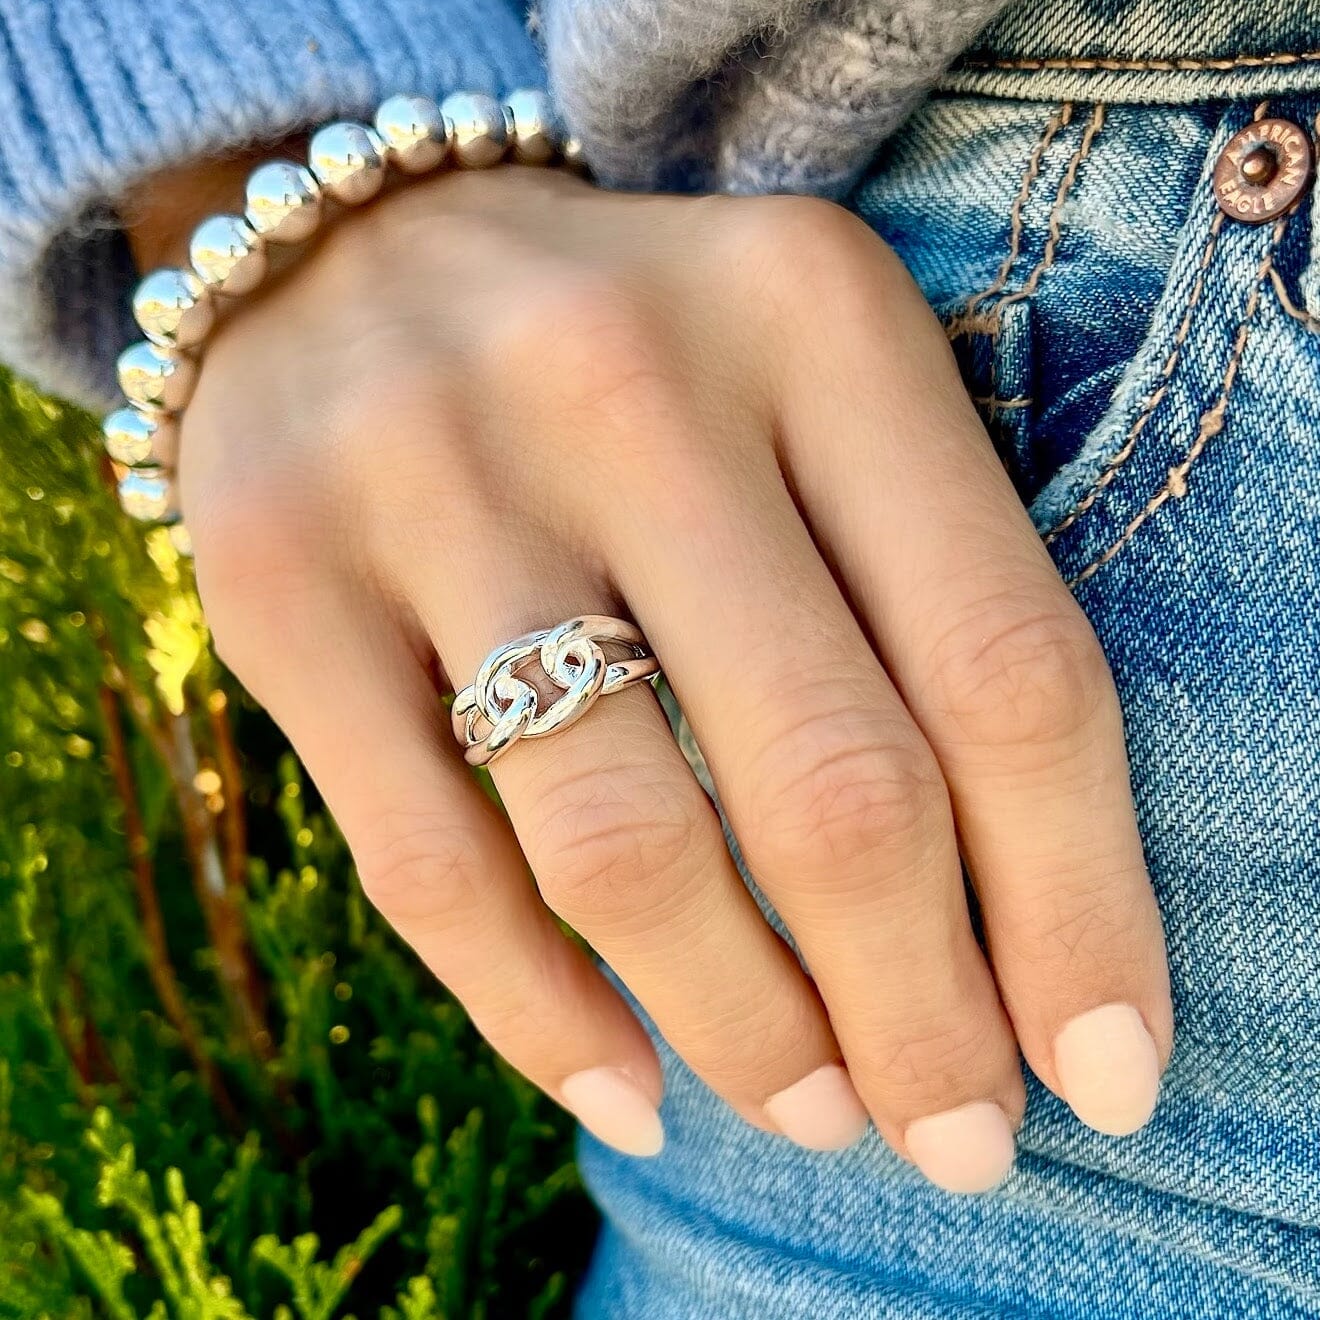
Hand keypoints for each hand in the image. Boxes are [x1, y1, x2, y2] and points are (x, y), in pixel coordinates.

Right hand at [163, 166, 1170, 1192]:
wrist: (350, 256)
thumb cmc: (636, 363)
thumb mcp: (812, 400)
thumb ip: (917, 607)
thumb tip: (1003, 928)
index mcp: (814, 317)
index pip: (1007, 663)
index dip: (1076, 902)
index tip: (1100, 1066)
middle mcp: (625, 382)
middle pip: (832, 782)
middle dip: (921, 1012)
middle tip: (957, 1130)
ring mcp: (430, 474)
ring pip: (622, 848)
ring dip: (744, 1029)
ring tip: (811, 1112)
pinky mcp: (278, 578)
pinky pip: (427, 866)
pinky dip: (544, 1015)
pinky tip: (631, 1087)